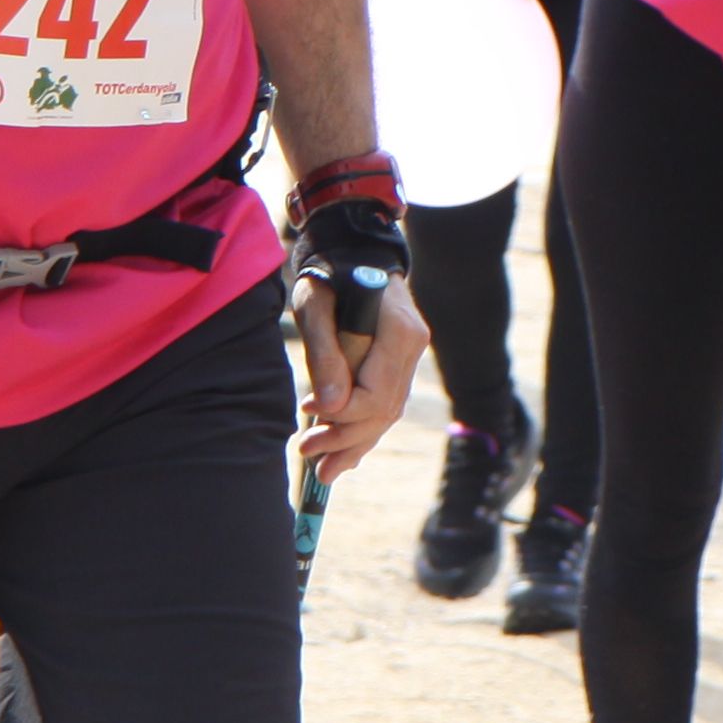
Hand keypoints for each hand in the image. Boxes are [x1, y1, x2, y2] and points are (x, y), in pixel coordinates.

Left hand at [294, 270, 427, 484]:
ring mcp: (411, 356)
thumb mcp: (316, 307)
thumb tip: (328, 408)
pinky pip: (386, 405)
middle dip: (346, 439)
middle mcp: (413, 346)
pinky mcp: (400, 363)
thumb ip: (324, 355)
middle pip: (384, 410)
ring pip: (387, 413)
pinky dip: (365, 431)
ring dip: (355, 444)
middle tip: (308, 454)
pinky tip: (345, 455)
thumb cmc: (329, 275)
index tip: (308, 412)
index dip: (342, 413)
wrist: (353, 252)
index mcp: (399, 331)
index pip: (376, 393)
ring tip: (323, 469)